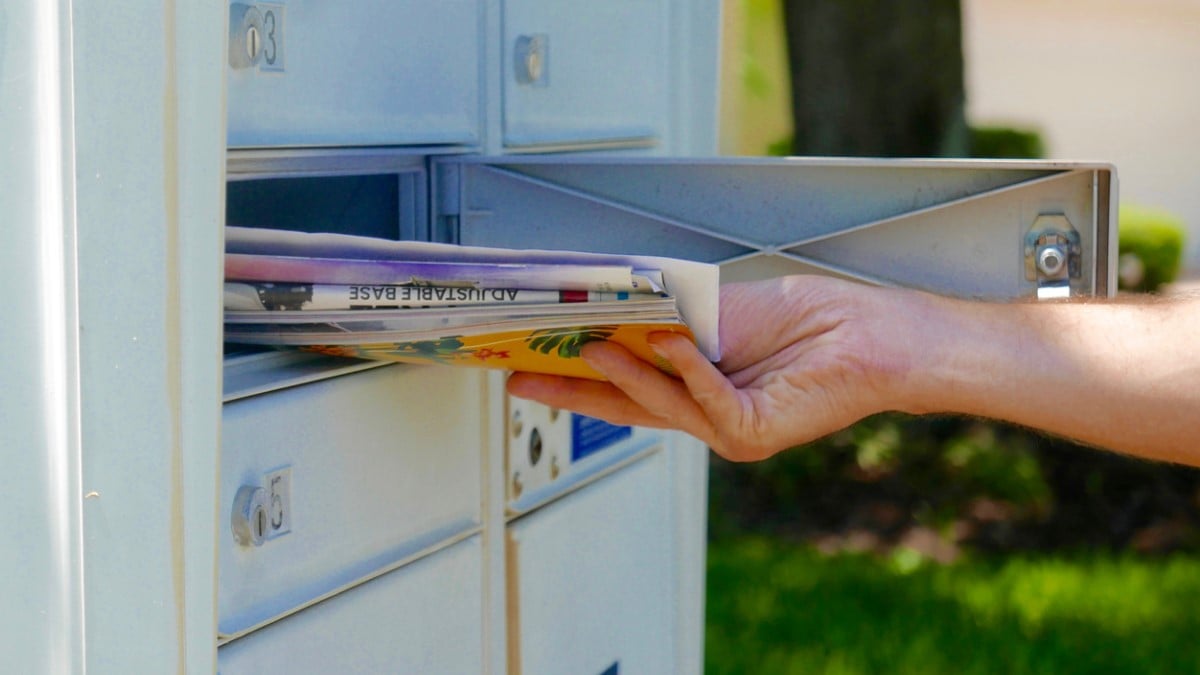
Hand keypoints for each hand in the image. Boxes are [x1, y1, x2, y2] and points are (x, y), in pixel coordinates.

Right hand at [507, 276, 918, 460]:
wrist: (869, 334)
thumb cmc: (804, 318)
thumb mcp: (715, 311)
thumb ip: (665, 319)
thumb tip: (606, 306)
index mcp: (692, 384)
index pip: (620, 384)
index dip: (573, 375)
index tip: (527, 360)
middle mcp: (705, 414)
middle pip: (624, 404)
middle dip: (570, 390)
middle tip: (519, 376)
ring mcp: (727, 428)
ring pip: (661, 404)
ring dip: (624, 373)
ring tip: (588, 345)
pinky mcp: (754, 432)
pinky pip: (708, 401)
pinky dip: (688, 369)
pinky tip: (670, 343)